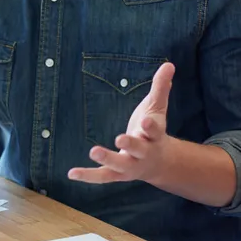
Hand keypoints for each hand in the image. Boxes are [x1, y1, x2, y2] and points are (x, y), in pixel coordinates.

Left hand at [68, 62, 174, 183]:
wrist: (159, 163)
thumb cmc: (153, 131)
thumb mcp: (156, 108)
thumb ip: (160, 87)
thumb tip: (169, 64)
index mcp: (155, 136)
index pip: (155, 131)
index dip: (151, 127)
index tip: (146, 122)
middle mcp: (145, 153)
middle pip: (139, 150)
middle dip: (130, 145)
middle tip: (120, 139)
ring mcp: (130, 166)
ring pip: (120, 165)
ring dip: (108, 158)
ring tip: (94, 151)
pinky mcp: (117, 174)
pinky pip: (102, 176)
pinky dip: (88, 175)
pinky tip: (71, 173)